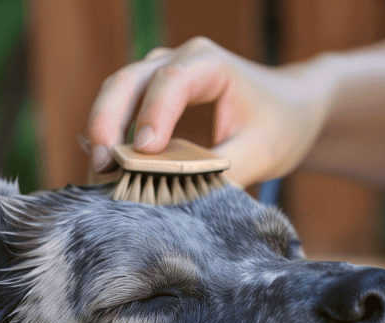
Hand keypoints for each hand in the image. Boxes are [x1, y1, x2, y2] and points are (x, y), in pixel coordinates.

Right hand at [86, 37, 331, 186]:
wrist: (285, 111)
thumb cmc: (277, 124)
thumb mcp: (262, 151)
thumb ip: (226, 171)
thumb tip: (187, 198)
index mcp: (208, 63)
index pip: (172, 80)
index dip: (154, 113)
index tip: (146, 150)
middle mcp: (175, 62)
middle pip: (127, 82)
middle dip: (108, 122)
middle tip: (103, 165)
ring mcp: (155, 81)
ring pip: (114, 98)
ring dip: (102, 135)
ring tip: (99, 176)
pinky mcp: (147, 105)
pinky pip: (117, 118)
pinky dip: (109, 145)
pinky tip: (104, 174)